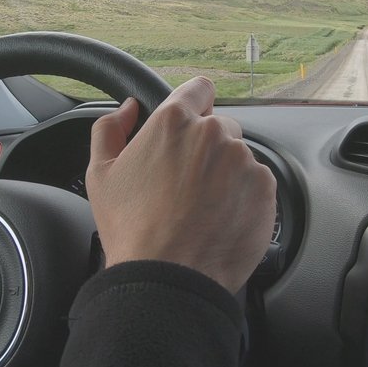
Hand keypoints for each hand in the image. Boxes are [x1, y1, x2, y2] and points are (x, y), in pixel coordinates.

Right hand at [86, 76, 276, 293]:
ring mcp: (244, 161)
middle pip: (220, 126)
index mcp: (174, 121)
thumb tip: (128, 108)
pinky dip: (243, 197)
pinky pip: (257, 183)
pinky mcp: (265, 189)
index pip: (199, 89)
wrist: (168, 277)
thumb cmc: (132, 229)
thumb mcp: (101, 174)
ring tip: (202, 207)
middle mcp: (214, 133)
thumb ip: (110, 128)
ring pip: (239, 156)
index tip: (190, 125)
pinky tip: (219, 219)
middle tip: (187, 182)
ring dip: (226, 173)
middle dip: (207, 147)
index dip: (193, 105)